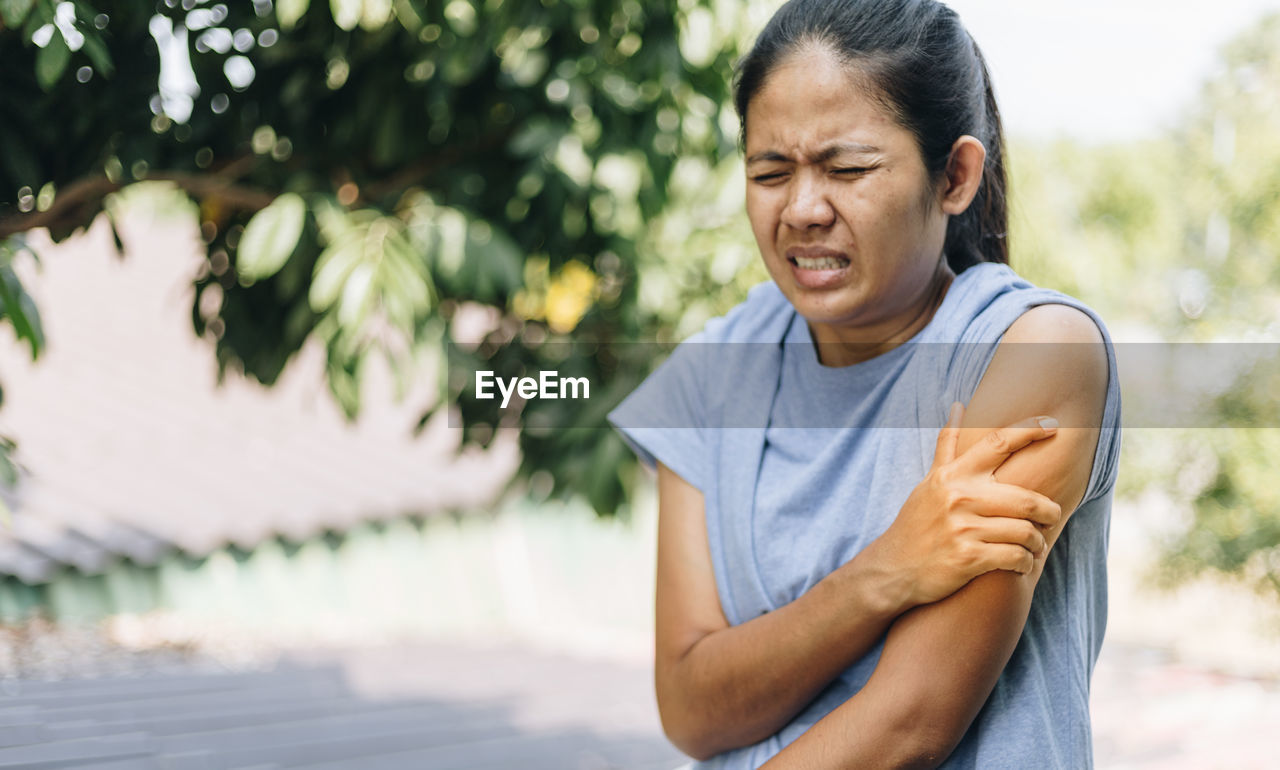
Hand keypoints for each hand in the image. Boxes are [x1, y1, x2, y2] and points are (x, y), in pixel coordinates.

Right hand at [865, 402, 1062, 608]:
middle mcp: (959, 497)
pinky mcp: (968, 559)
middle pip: (1026, 498)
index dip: (1029, 431)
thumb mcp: (930, 481)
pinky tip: (1020, 562)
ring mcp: (963, 529)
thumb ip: (948, 445)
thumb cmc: (917, 523)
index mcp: (953, 475)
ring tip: (1034, 544)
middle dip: (1048, 511)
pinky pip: (1015, 557)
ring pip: (1025, 531)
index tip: (1053, 425)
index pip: (998, 443)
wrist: (894, 568)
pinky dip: (1025, 562)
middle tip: (1051, 515)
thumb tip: (959, 406)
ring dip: (1037, 541)